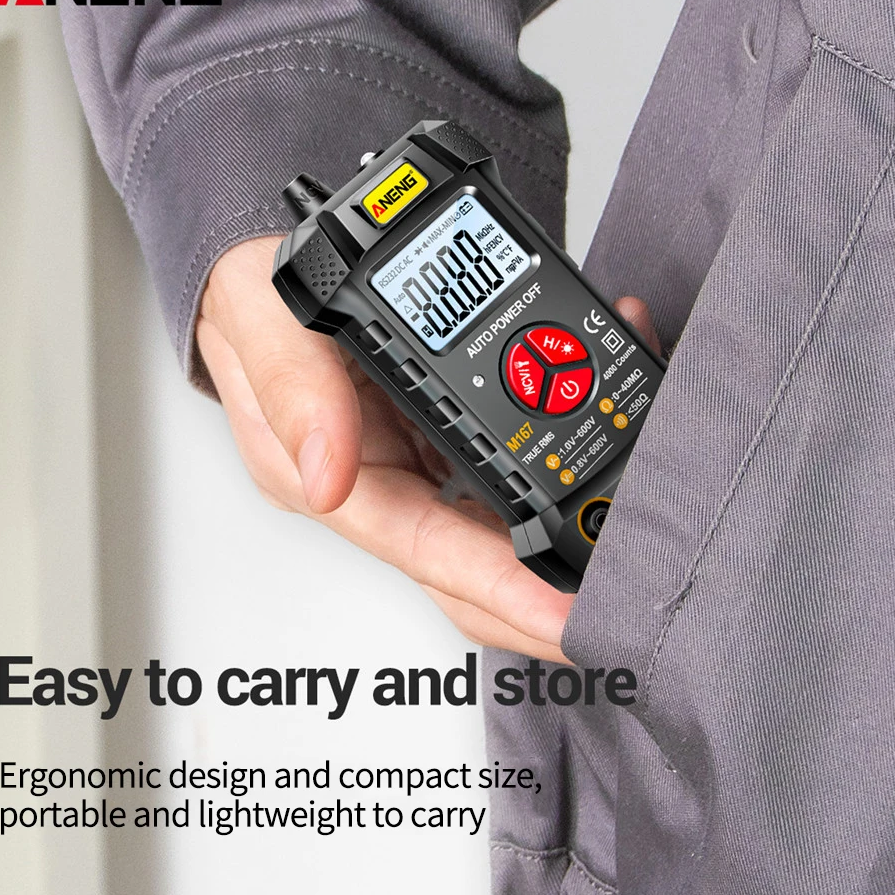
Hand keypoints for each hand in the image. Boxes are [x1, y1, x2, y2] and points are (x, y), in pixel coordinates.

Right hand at [197, 235, 659, 662]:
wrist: (272, 280)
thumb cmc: (258, 305)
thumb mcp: (259, 322)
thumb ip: (293, 392)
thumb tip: (330, 479)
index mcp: (336, 477)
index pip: (423, 549)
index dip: (496, 586)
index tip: (564, 614)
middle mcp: (384, 487)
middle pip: (476, 567)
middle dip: (549, 597)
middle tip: (626, 602)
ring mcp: (421, 468)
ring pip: (505, 526)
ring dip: (570, 528)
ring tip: (636, 516)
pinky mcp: (446, 441)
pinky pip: (514, 464)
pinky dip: (566, 450)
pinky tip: (610, 407)